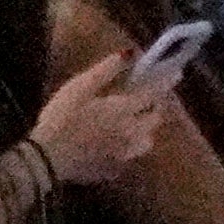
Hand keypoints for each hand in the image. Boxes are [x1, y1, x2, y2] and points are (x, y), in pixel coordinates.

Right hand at [31, 58, 180, 190]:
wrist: (45, 159)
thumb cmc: (62, 117)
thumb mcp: (81, 86)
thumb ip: (108, 70)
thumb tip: (131, 53)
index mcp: (125, 109)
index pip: (154, 93)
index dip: (166, 82)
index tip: (177, 73)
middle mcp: (131, 131)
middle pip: (155, 119)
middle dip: (157, 108)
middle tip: (150, 100)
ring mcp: (123, 153)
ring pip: (146, 141)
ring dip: (146, 131)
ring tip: (136, 124)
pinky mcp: (111, 170)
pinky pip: (129, 157)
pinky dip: (129, 149)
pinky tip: (117, 146)